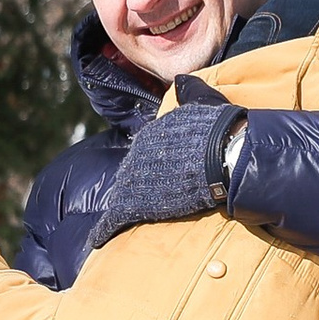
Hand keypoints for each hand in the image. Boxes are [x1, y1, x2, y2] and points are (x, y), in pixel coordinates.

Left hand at [85, 77, 245, 253]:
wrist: (220, 155)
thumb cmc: (217, 131)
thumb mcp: (204, 102)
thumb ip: (191, 92)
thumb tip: (183, 81)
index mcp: (155, 130)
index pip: (150, 149)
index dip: (156, 164)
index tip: (161, 172)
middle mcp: (139, 151)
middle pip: (135, 172)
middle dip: (138, 184)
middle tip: (145, 200)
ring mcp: (134, 177)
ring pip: (125, 193)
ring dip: (124, 206)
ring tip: (120, 220)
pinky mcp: (133, 202)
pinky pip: (115, 217)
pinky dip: (105, 228)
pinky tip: (98, 238)